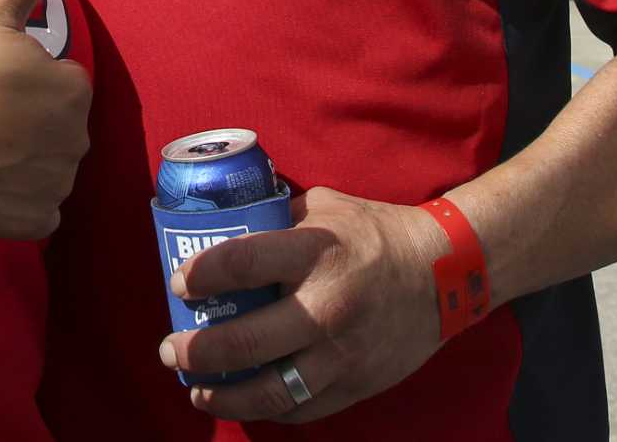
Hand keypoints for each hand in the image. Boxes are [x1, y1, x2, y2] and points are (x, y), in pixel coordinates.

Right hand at [0, 0, 91, 239]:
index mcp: (73, 88)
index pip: (62, 80)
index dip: (26, 78)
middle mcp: (78, 139)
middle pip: (58, 123)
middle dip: (30, 118)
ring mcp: (59, 184)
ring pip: (50, 164)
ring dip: (24, 157)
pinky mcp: (38, 221)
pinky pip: (38, 205)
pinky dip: (17, 196)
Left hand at [160, 187, 449, 421]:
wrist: (445, 274)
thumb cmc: (372, 233)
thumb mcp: (322, 207)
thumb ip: (274, 219)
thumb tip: (220, 225)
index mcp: (315, 252)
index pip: (240, 264)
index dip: (199, 275)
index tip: (178, 284)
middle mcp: (327, 306)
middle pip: (245, 341)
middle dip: (195, 351)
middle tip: (170, 350)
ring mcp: (343, 353)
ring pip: (270, 390)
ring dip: (223, 395)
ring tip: (196, 389)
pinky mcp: (357, 383)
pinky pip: (302, 407)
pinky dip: (267, 408)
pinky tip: (243, 400)